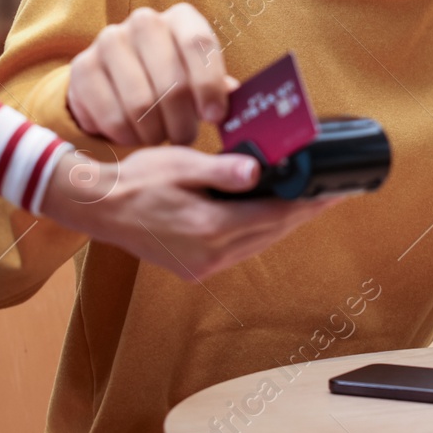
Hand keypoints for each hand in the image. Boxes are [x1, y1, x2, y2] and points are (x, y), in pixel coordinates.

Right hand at [37, 145, 334, 278]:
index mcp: (208, 227)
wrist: (99, 209)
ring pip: (258, 244)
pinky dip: (259, 232)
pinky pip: (240, 249)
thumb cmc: (137, 180)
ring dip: (283, 224)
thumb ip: (221, 170)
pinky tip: (269, 215)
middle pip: (271, 232)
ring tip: (309, 203)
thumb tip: (257, 172)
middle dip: (303, 213)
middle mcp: (209, 253)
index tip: (333, 190)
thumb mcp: (179, 164)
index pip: (273, 215)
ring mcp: (202, 265)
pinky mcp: (195, 267)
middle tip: (332, 194)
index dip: (307, 203)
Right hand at [67, 4, 231, 145]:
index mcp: (182, 18)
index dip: (209, 84)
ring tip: (160, 136)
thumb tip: (238, 100)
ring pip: (141, 103)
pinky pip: (111, 116)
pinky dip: (127, 136)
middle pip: (172, 81)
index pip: (199, 45)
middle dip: (183, 121)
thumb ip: (218, 88)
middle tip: (184, 136)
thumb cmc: (170, 79)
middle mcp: (145, 21)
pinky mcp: (83, 67)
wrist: (115, 77)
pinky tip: (134, 135)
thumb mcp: (198, 76)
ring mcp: (109, 41)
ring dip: (155, 132)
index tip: (214, 116)